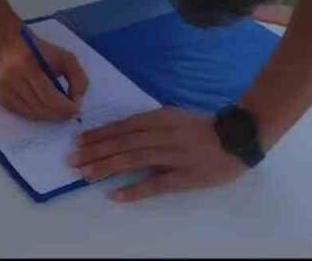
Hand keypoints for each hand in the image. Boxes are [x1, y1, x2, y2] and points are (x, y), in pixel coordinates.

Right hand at [0, 32, 88, 121]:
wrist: (10, 46)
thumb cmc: (42, 52)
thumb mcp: (65, 57)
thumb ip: (78, 77)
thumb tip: (77, 101)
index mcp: (28, 66)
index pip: (48, 95)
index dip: (64, 107)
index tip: (77, 109)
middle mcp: (13, 79)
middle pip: (40, 107)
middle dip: (59, 114)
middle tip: (71, 114)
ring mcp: (5, 91)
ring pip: (32, 114)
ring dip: (50, 116)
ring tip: (61, 112)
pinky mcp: (2, 98)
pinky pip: (23, 114)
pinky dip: (38, 115)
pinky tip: (46, 108)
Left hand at [70, 107, 247, 201]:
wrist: (240, 136)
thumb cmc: (204, 128)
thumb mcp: (174, 117)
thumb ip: (149, 124)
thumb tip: (119, 133)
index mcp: (159, 118)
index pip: (122, 127)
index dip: (98, 135)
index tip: (78, 142)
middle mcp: (162, 134)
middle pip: (122, 143)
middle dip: (95, 151)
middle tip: (72, 161)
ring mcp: (174, 155)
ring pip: (134, 160)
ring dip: (107, 167)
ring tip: (86, 174)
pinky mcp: (185, 176)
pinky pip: (156, 184)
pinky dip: (135, 189)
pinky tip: (116, 195)